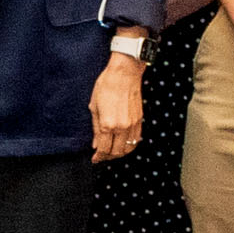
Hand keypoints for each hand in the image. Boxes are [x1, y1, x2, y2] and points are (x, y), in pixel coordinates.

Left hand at [90, 47, 145, 163]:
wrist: (124, 74)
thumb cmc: (106, 86)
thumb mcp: (94, 107)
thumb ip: (95, 128)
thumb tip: (95, 144)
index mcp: (107, 124)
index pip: (103, 148)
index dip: (98, 156)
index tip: (94, 159)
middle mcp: (121, 127)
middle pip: (116, 152)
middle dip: (108, 157)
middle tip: (101, 156)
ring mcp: (132, 125)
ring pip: (128, 149)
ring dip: (119, 153)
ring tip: (111, 152)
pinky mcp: (139, 121)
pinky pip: (136, 140)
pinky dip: (129, 146)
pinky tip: (123, 144)